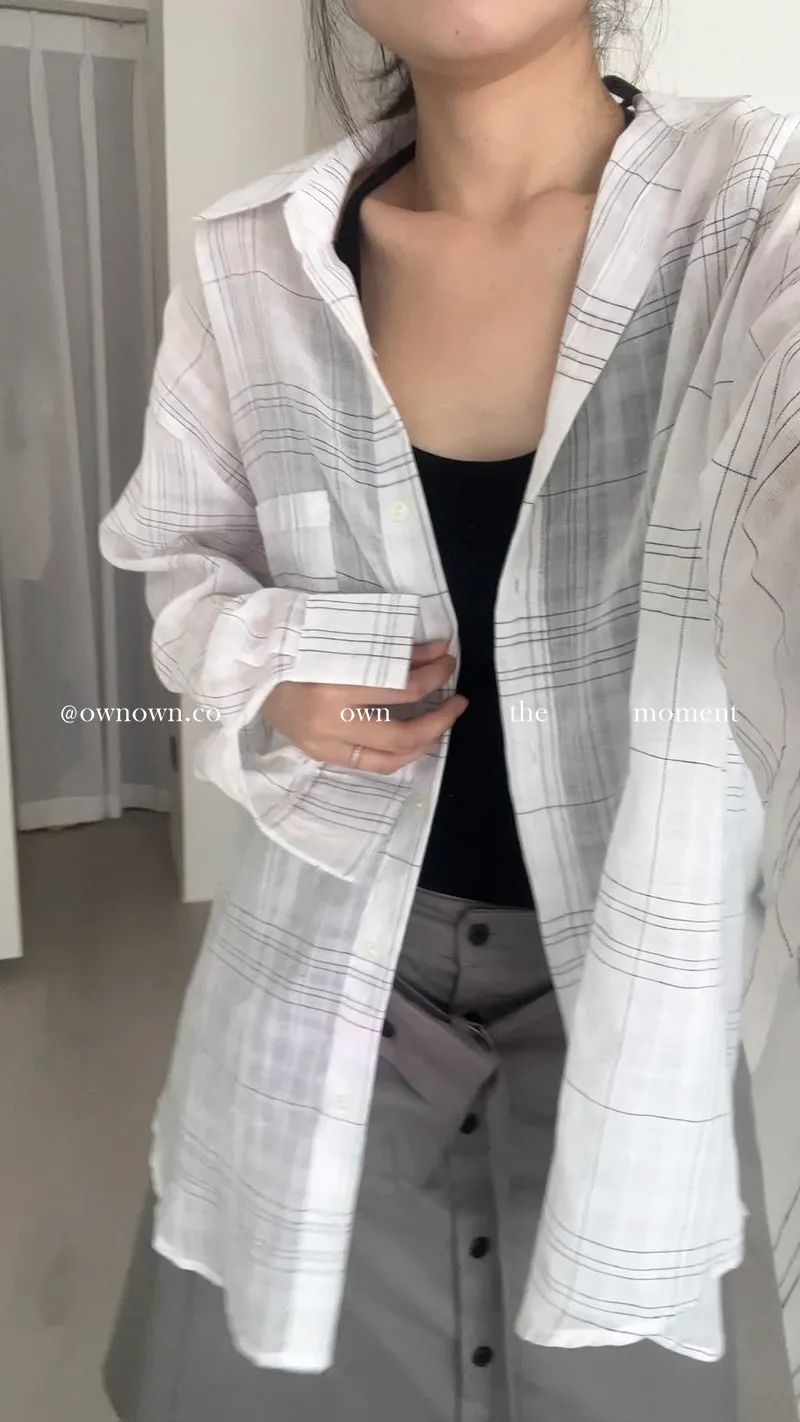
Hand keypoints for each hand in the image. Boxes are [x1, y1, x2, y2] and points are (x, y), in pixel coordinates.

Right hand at [260, 640, 468, 773]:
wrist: (240, 665)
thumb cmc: (291, 642)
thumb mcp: (338, 637)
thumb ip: (388, 649)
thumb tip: (437, 651)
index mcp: (333, 686)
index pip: (401, 689)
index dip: (433, 675)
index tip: (448, 660)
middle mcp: (329, 723)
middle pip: (401, 733)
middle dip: (439, 718)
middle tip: (457, 700)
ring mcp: (322, 745)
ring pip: (389, 759)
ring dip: (423, 743)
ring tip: (440, 722)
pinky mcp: (319, 754)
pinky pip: (369, 764)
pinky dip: (397, 753)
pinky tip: (411, 737)